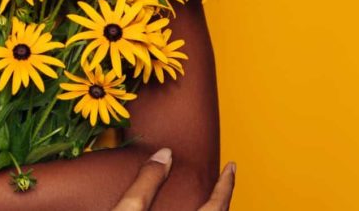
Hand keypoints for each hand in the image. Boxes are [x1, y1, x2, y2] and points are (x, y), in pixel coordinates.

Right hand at [110, 149, 235, 210]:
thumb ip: (147, 182)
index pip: (217, 206)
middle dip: (224, 197)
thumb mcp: (127, 209)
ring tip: (212, 196)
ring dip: (213, 210)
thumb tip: (165, 153)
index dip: (227, 185)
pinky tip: (187, 209)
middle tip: (225, 178)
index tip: (232, 166)